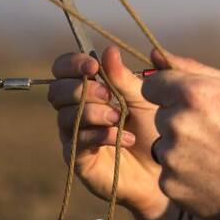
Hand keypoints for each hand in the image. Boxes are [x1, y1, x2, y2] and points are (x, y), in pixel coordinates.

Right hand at [47, 46, 170, 219]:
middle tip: (109, 95)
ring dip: (94, 112)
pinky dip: (100, 135)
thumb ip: (124, 78)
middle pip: (56, 91)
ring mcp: (74, 135)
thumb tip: (108, 51)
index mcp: (88, 90)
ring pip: (65, 116)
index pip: (62, 69)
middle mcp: (75, 111)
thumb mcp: (143, 99)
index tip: (93, 66)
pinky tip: (124, 137)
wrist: (163, 168)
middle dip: (82, 89)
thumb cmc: (155, 129)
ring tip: (120, 118)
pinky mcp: (78, 160)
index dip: (72, 64)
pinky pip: (77, 142)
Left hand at [140, 47, 219, 219]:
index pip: (152, 86)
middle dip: (179, 121)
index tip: (189, 104)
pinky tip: (210, 174)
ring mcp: (171, 156)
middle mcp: (177, 123)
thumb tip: (156, 54)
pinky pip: (168, 172)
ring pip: (163, 145)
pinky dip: (184, 173)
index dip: (170, 94)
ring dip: (181, 148)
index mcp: (192, 94)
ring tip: (213, 156)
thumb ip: (192, 69)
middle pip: (160, 116)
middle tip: (212, 134)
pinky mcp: (169, 184)